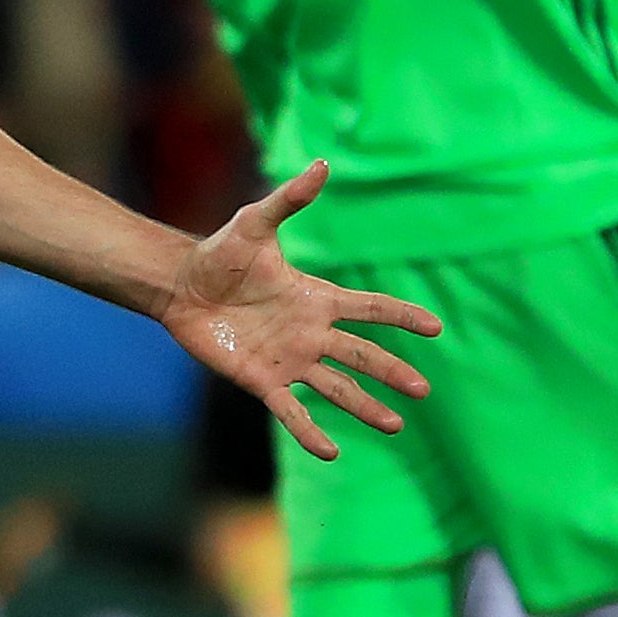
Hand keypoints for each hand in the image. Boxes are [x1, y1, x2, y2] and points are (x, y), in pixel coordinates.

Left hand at [164, 161, 436, 461]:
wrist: (181, 286)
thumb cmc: (220, 254)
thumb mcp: (254, 224)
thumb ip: (288, 200)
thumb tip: (322, 164)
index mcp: (317, 297)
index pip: (370, 308)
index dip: (401, 316)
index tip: (435, 328)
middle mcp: (310, 332)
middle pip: (362, 355)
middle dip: (392, 372)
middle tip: (423, 391)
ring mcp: (289, 360)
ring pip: (337, 387)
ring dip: (365, 407)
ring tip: (395, 426)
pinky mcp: (262, 381)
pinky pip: (291, 410)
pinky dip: (310, 431)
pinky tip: (331, 452)